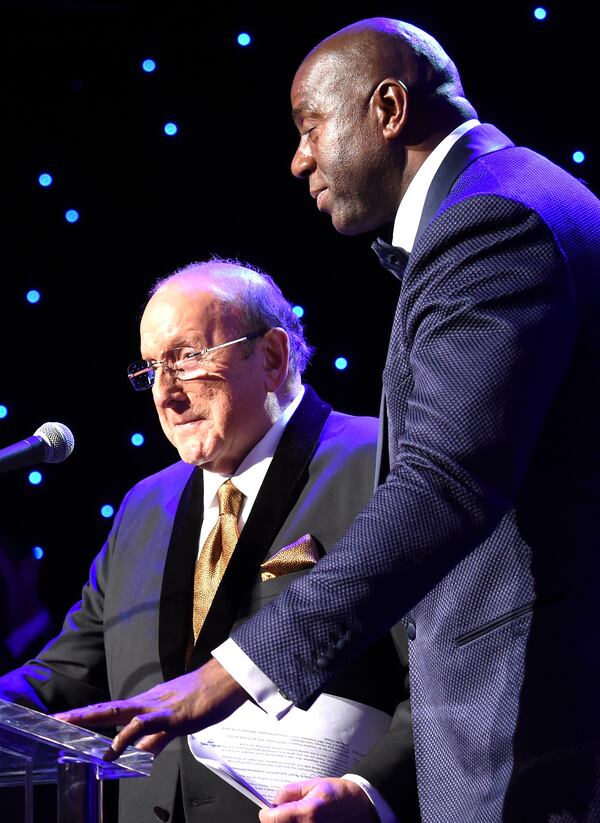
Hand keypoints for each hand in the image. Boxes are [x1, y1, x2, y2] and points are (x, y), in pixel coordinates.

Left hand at [53, 658, 245, 759]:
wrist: (228, 678)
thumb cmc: (206, 695)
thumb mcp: (177, 719)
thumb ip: (158, 735)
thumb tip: (142, 751)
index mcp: (148, 702)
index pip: (112, 710)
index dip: (87, 714)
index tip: (64, 718)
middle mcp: (148, 702)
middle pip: (108, 709)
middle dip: (81, 716)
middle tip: (56, 720)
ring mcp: (159, 708)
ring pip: (121, 716)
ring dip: (98, 726)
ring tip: (76, 735)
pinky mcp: (173, 717)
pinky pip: (148, 729)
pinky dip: (130, 740)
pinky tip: (117, 752)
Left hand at [258, 778, 378, 822]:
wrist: (363, 806)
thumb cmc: (340, 794)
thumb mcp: (314, 784)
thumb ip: (290, 792)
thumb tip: (274, 800)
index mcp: (307, 812)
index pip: (272, 819)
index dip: (266, 812)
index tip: (268, 808)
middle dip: (276, 820)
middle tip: (282, 811)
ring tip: (297, 815)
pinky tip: (304, 821)